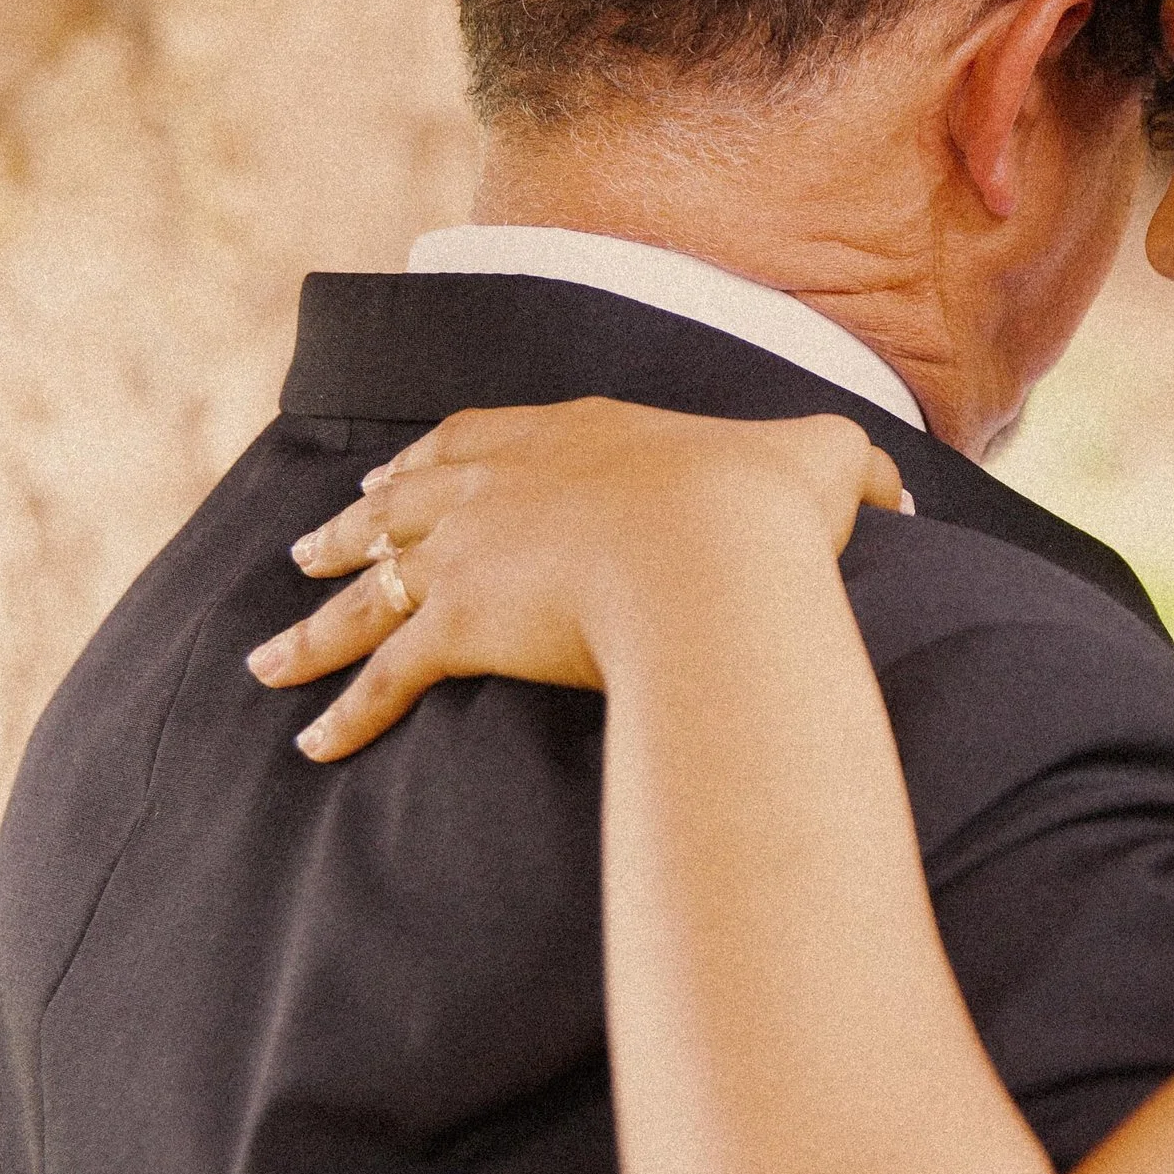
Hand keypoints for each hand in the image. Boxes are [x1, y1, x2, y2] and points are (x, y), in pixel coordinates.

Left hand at [247, 398, 912, 760]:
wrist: (715, 552)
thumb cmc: (768, 505)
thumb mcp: (825, 463)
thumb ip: (856, 476)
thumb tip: (902, 501)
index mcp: (575, 433)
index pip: (480, 438)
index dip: (436, 460)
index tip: (394, 475)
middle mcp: (504, 483)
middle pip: (403, 504)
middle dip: (352, 527)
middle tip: (311, 542)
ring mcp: (473, 551)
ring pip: (368, 588)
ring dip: (315, 622)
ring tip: (271, 652)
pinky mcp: (461, 624)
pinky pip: (384, 675)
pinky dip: (344, 709)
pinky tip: (312, 740)